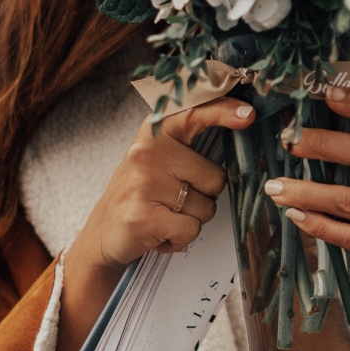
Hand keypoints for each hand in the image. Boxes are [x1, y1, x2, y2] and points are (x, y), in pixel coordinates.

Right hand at [52, 94, 253, 350]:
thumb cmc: (139, 195)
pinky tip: (160, 234)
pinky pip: (191, 230)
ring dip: (190, 221)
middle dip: (203, 198)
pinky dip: (181, 240)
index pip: (193, 113)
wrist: (101, 234)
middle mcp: (147, 152)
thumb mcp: (157, 159)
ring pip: (205, 209)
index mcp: (153, 133)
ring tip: (163, 216)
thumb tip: (240, 123)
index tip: (248, 114)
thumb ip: (188, 144)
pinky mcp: (143, 215)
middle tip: (172, 201)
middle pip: (215, 179)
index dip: (223, 111)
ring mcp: (144, 183)